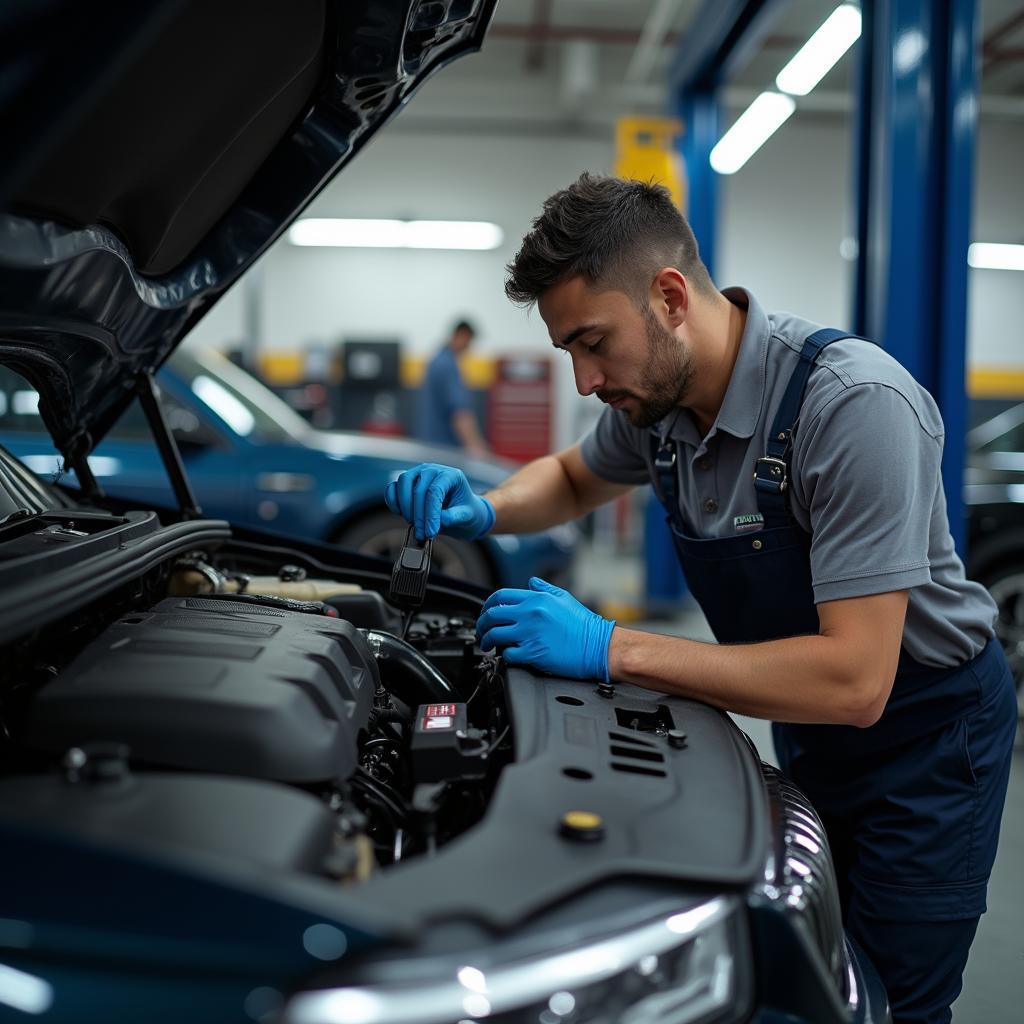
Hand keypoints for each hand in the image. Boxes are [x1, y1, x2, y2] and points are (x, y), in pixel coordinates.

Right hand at [384, 463, 494, 540]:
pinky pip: (393, 487)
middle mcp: (434, 470)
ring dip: (405, 506)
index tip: (431, 532)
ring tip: (413, 524)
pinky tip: (400, 514)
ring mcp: (418, 473)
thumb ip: (454, 517)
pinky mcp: (407, 482)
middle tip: (422, 533)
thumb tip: (436, 520)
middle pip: (418, 488)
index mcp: (452, 475)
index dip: (431, 513)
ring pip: (403, 483)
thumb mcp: (467, 516)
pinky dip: (392, 501)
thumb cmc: (465, 511)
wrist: (461, 510)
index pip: (435, 491)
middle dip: (418, 515)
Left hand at [476, 577, 614, 680]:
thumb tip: (530, 582)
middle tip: (482, 632)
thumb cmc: (584, 625)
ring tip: (488, 646)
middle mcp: (530, 614)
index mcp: (536, 599)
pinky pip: (508, 654)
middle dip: (481, 625)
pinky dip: (504, 656)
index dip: (487, 606)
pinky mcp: (533, 653)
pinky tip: (508, 656)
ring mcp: (530, 634)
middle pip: (492, 615)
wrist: (599, 646)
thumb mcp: (564, 598)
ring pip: (495, 635)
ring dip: (487, 641)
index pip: (500, 596)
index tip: (485, 614)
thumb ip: (543, 588)